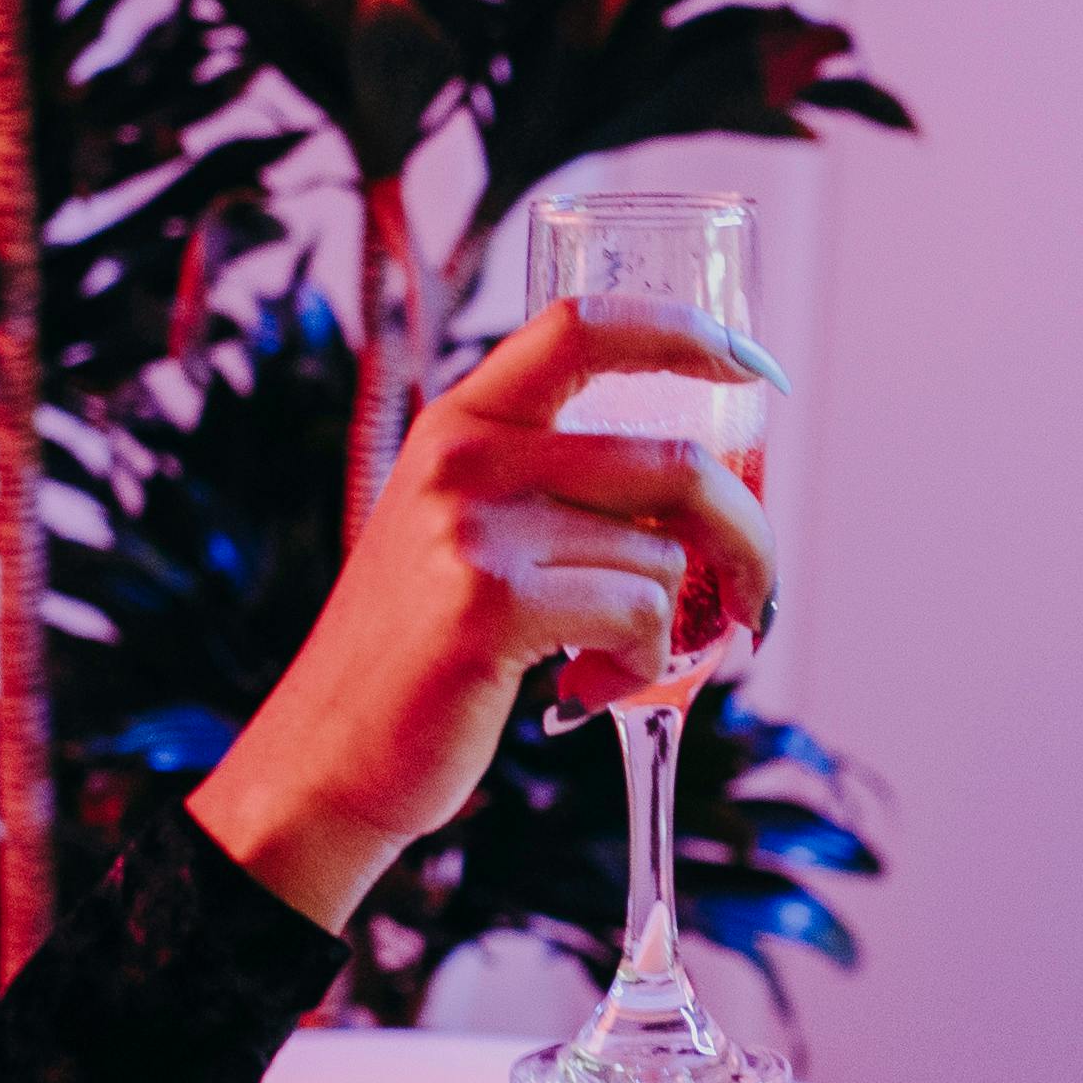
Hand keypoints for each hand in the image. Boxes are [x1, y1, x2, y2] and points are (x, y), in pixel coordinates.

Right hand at [182, 297, 780, 933]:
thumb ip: (552, 489)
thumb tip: (704, 492)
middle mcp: (464, 457)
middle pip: (671, 458)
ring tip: (609, 661)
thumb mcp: (462, 534)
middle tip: (754, 591)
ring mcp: (475, 527)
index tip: (753, 368)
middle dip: (746, 533)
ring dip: (668, 627)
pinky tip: (589, 688)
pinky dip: (641, 666)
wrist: (328, 755)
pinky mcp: (492, 602)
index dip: (686, 333)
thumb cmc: (420, 654)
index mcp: (461, 423)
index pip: (583, 326)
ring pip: (662, 556)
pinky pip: (639, 617)